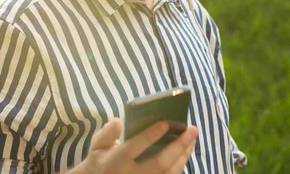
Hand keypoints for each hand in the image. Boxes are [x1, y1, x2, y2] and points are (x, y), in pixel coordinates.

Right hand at [71, 118, 197, 173]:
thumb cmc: (101, 158)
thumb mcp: (97, 145)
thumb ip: (107, 133)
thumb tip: (118, 121)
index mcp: (114, 162)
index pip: (133, 148)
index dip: (149, 136)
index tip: (165, 123)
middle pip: (159, 163)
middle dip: (178, 146)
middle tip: (191, 129)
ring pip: (169, 172)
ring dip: (184, 154)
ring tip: (192, 137)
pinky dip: (181, 163)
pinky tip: (186, 150)